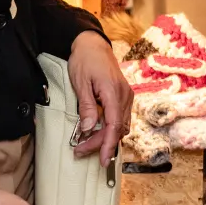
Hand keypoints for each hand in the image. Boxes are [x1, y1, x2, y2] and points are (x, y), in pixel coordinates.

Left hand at [68, 30, 129, 163]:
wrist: (92, 44)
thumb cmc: (84, 61)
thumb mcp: (80, 83)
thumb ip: (86, 107)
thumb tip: (87, 128)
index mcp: (113, 92)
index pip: (114, 125)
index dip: (108, 144)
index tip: (103, 160)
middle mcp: (124, 96)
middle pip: (117, 128)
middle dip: (101, 143)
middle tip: (79, 151)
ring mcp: (126, 96)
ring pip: (121, 125)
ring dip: (105, 137)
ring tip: (85, 144)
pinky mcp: (123, 96)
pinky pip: (121, 118)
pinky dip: (110, 128)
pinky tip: (96, 132)